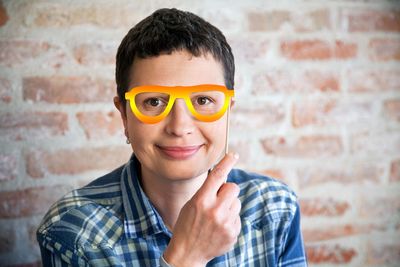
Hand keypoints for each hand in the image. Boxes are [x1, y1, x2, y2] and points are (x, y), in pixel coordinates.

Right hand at [163, 152, 240, 266]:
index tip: (233, 155)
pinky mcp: (232, 233)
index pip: (217, 175)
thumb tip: (223, 176)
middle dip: (228, 190)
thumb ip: (207, 191)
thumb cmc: (187, 225)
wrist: (188, 253)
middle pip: (233, 187)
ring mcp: (225, 223)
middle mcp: (215, 210)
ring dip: (229, 206)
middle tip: (219, 198)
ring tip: (216, 217)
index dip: (226, 162)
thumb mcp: (191, 204)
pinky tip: (218, 228)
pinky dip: (230, 220)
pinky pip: (237, 217)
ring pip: (236, 202)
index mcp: (201, 200)